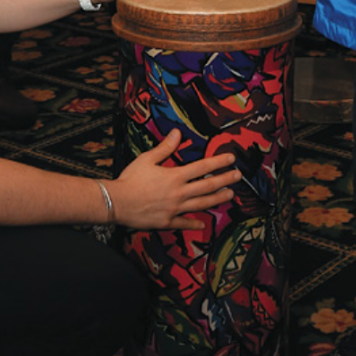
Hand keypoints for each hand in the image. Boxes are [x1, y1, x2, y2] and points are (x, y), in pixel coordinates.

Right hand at [112, 128, 239, 229]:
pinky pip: (184, 223)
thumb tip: (177, 133)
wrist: (117, 202)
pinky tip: (202, 223)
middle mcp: (179, 193)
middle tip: (238, 176)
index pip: (202, 167)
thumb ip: (165, 147)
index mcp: (175, 176)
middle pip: (207, 186)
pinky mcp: (167, 222)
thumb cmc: (130, 179)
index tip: (231, 159)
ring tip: (230, 195)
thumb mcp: (147, 159)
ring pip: (201, 204)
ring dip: (217, 199)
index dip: (218, 162)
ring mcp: (175, 209)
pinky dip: (194, 223)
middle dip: (224, 180)